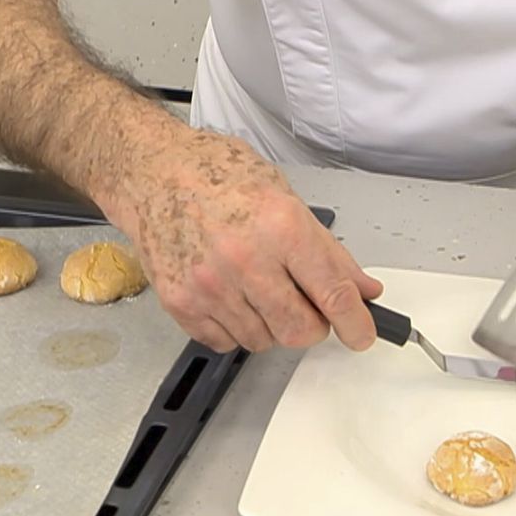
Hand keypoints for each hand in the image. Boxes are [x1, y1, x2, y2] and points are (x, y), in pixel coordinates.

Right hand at [100, 131, 382, 353]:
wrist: (153, 173)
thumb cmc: (218, 177)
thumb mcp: (286, 199)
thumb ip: (328, 252)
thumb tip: (362, 289)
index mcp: (281, 227)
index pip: (333, 293)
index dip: (356, 324)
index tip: (362, 335)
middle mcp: (246, 260)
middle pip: (299, 331)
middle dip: (312, 326)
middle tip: (305, 305)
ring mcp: (210, 286)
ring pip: (263, 341)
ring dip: (271, 325)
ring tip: (257, 287)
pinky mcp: (182, 303)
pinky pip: (226, 342)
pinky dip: (236, 327)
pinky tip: (230, 294)